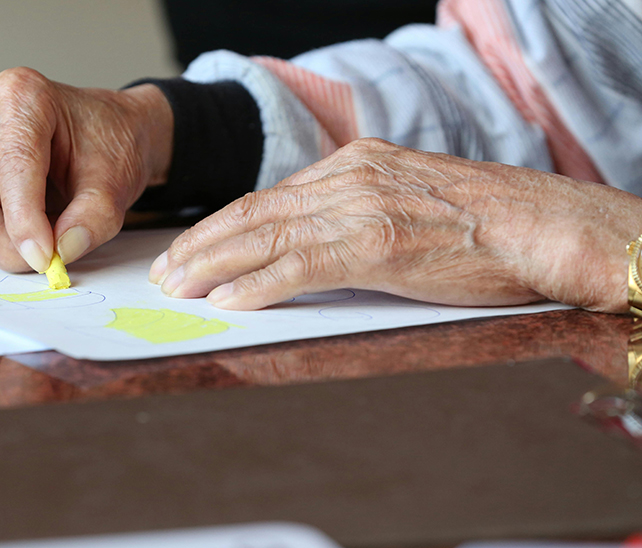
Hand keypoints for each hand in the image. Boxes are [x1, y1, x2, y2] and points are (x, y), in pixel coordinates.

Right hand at [0, 68, 171, 271]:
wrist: (106, 132)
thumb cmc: (109, 143)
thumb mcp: (117, 182)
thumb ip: (93, 219)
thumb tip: (62, 252)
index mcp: (21, 97)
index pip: (12, 166)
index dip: (24, 220)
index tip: (44, 259)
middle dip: (5, 243)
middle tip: (47, 263)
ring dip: (0, 243)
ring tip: (47, 235)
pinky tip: (27, 225)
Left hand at [149, 138, 641, 312]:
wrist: (543, 225)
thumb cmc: (485, 223)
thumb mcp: (407, 200)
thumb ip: (357, 211)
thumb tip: (312, 242)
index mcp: (355, 163)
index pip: (269, 197)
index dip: (223, 226)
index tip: (192, 248)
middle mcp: (350, 178)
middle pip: (254, 213)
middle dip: (202, 244)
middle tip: (166, 270)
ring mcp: (361, 209)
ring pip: (265, 237)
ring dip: (212, 265)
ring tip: (178, 287)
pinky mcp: (376, 245)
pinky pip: (299, 266)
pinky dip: (255, 285)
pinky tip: (226, 300)